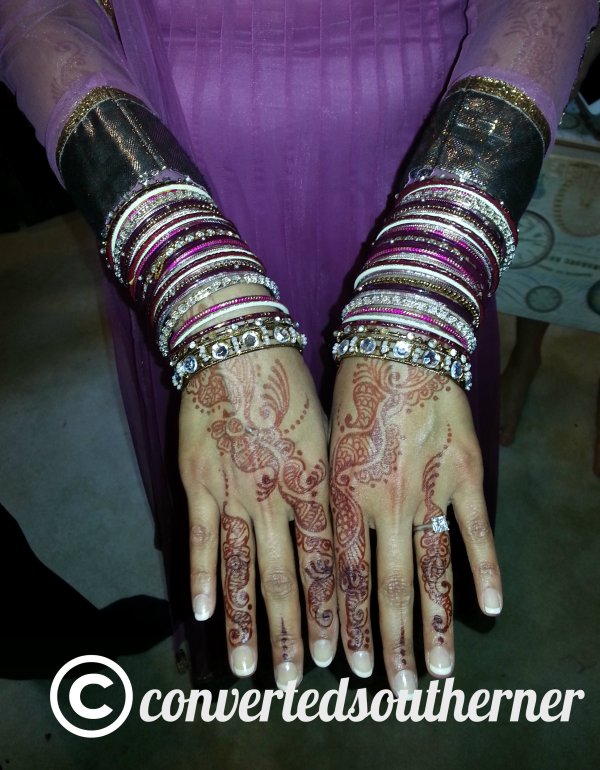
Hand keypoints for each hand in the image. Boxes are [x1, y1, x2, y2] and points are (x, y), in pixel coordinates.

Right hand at [179, 348, 337, 687]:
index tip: (340, 654)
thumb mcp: (329, 431)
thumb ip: (332, 483)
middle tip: (299, 682)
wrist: (240, 345)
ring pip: (243, 569)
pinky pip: (199, 537)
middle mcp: (279, 497)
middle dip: (297, 634)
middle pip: (290, 578)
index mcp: (319, 483)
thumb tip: (340, 528)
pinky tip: (202, 614)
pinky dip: (200, 577)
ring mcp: (235, 492)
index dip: (334, 612)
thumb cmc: (293, 382)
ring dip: (249, 621)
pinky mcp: (199, 480)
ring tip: (253, 668)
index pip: (329, 563)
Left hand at [329, 358, 501, 694]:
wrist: (396, 342)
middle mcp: (382, 503)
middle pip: (384, 589)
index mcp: (340, 495)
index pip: (342, 579)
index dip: (344, 627)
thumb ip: (325, 497)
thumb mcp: (320, 444)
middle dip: (388, 645)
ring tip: (439, 671)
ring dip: (434, 625)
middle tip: (396, 690)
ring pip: (430, 571)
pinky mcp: (463, 471)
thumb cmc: (347, 388)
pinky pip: (476, 530)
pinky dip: (485, 570)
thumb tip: (326, 546)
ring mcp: (426, 490)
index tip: (345, 667)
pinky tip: (490, 609)